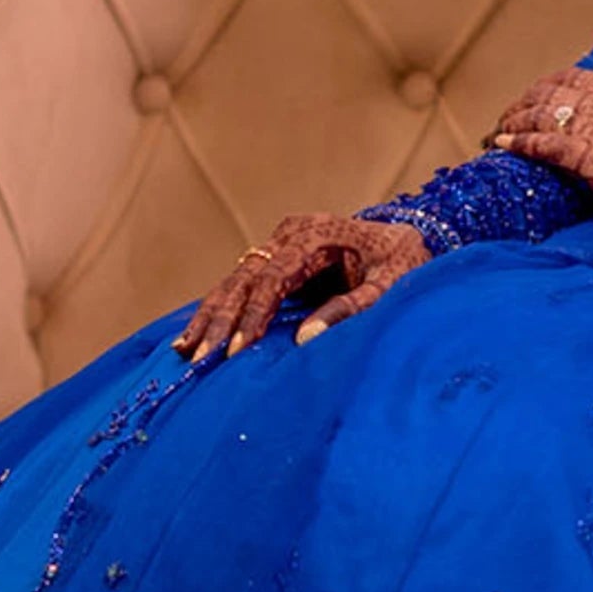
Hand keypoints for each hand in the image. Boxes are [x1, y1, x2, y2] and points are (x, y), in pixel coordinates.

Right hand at [175, 212, 430, 365]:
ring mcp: (279, 246)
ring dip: (210, 317)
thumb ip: (353, 308)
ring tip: (183, 351)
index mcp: (315, 234)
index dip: (254, 314)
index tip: (238, 349)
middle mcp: (290, 235)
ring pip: (234, 282)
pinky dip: (219, 312)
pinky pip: (241, 287)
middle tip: (200, 358)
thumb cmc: (403, 263)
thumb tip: (306, 339)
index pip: (274, 276)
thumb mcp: (391, 286)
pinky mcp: (276, 262)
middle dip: (220, 320)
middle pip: (244, 278)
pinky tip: (193, 337)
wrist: (408, 240)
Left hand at [487, 61, 592, 226]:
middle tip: (509, 114)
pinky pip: (547, 145)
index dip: (554, 84)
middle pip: (556, 95)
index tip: (537, 92)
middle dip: (527, 103)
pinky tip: (503, 143)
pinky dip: (521, 142)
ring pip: (545, 116)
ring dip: (516, 121)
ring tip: (497, 129)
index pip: (582, 79)